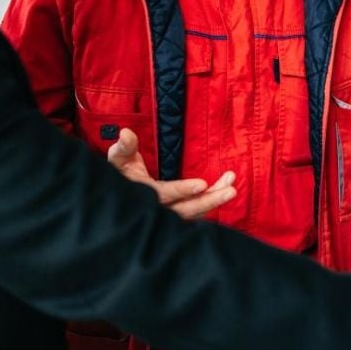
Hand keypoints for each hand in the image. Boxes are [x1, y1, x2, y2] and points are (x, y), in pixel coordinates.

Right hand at [107, 128, 236, 217]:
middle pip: (185, 211)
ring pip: (194, 213)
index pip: (163, 195)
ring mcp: (168, 216)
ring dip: (215, 200)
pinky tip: (225, 190)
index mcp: (142, 195)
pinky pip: (197, 213)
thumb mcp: (118, 160)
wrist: (119, 199)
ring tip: (232, 185)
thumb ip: (124, 147)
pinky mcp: (178, 216)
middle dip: (209, 201)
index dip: (182, 190)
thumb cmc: (119, 175)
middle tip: (231, 190)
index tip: (202, 184)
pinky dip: (212, 202)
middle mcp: (156, 210)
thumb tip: (126, 133)